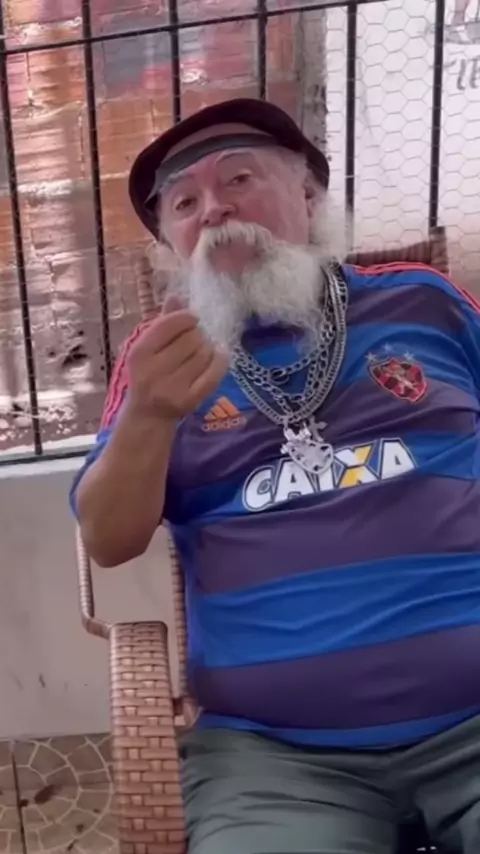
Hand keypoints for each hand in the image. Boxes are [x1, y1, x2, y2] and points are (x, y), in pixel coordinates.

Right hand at [126, 296, 228, 419]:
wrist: (148, 414)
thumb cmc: (147, 374)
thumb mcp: (147, 348)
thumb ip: (161, 323)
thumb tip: (176, 296)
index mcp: (140, 353)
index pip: (169, 324)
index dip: (186, 317)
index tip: (192, 319)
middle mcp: (154, 370)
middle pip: (191, 339)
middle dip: (198, 334)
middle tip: (196, 339)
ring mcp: (173, 388)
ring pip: (204, 354)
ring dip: (208, 347)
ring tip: (202, 351)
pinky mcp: (190, 400)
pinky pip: (215, 372)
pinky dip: (220, 360)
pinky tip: (218, 356)